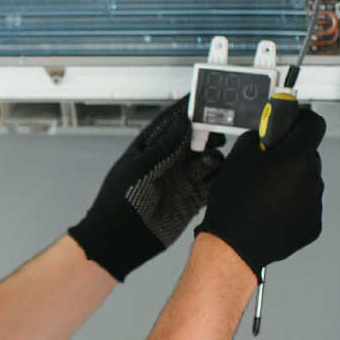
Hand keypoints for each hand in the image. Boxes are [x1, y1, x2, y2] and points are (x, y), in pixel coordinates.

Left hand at [68, 97, 223, 280]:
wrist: (119, 241)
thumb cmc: (119, 202)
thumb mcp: (141, 168)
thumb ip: (165, 146)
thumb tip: (184, 122)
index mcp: (150, 147)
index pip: (173, 121)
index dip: (189, 109)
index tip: (206, 98)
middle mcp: (168, 159)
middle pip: (195, 137)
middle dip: (209, 131)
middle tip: (220, 129)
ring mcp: (181, 178)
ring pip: (207, 159)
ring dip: (214, 156)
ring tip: (213, 159)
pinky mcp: (191, 197)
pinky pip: (211, 183)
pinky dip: (219, 178)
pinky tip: (221, 177)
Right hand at [195, 109, 325, 279]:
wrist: (233, 244)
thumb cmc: (234, 203)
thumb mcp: (239, 155)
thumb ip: (257, 138)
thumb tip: (265, 134)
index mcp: (296, 159)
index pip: (314, 124)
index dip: (303, 118)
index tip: (295, 120)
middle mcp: (312, 180)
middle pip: (309, 154)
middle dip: (291, 153)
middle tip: (269, 161)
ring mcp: (315, 205)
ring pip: (307, 180)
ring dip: (292, 179)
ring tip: (265, 191)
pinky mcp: (313, 225)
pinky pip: (306, 204)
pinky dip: (293, 202)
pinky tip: (271, 208)